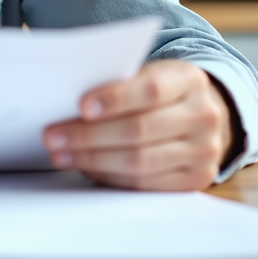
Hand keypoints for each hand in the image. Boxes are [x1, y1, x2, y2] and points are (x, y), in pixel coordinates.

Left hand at [42, 60, 235, 190]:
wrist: (202, 115)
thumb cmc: (160, 92)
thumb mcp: (148, 74)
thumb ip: (119, 84)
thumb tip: (69, 106)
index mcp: (189, 80)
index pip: (151, 90)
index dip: (114, 99)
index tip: (81, 107)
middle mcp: (203, 116)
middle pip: (140, 130)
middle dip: (89, 136)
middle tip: (53, 137)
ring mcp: (204, 151)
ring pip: (140, 162)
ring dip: (93, 160)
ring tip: (62, 155)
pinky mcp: (196, 180)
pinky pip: (145, 184)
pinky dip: (111, 176)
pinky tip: (87, 168)